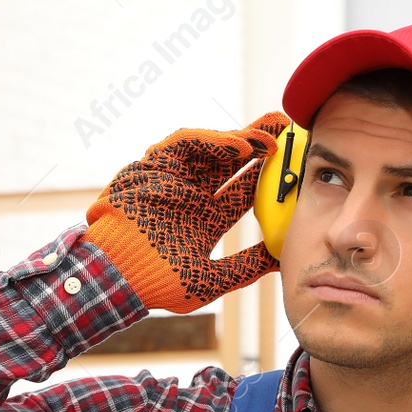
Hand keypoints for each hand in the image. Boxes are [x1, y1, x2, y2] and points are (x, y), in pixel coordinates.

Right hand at [81, 111, 291, 313]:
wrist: (116, 275)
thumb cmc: (156, 283)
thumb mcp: (210, 279)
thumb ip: (246, 267)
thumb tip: (284, 260)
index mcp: (204, 220)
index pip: (242, 192)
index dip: (267, 178)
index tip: (295, 168)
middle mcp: (190, 196)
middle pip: (230, 163)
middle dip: (258, 143)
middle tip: (288, 129)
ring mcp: (172, 179)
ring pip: (211, 149)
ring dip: (241, 138)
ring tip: (271, 137)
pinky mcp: (153, 166)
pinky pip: (186, 143)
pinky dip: (213, 141)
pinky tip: (240, 146)